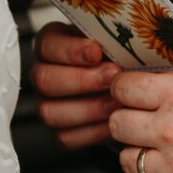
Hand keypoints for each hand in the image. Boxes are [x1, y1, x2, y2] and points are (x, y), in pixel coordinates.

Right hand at [29, 22, 120, 148]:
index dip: (71, 51)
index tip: (97, 51)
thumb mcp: (116, 39)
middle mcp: (43, 74)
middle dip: (82, 80)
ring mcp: (47, 104)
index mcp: (51, 45)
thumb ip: (114, 36)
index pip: (48, 46)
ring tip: (118, 102)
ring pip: (51, 112)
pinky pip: (66, 136)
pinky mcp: (59, 131)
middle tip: (113, 77)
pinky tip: (114, 121)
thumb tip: (128, 37)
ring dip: (89, 108)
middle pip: (44, 80)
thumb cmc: (120, 56)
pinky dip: (92, 131)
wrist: (129, 87)